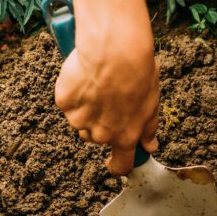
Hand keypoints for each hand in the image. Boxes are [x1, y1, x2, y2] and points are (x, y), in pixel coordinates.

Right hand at [55, 28, 159, 174]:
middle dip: (100, 124)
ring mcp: (79, 119)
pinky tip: (84, 76)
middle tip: (109, 99)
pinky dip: (73, 92)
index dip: (117, 165)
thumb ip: (148, 128)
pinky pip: (67, 102)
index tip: (113, 163)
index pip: (120, 164)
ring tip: (97, 84)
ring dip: (85, 109)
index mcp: (125, 136)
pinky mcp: (64, 102)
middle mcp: (100, 134)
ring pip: (79, 121)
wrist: (114, 49)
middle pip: (96, 138)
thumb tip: (150, 146)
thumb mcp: (152, 102)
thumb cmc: (137, 72)